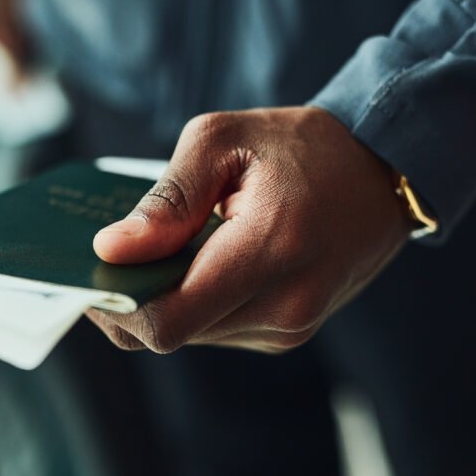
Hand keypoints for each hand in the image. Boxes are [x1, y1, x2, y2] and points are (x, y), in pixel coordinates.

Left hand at [87, 106, 410, 353]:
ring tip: (159, 249)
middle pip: (172, 333)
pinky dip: (194, 301)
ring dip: (163, 299)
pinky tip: (196, 260)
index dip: (116, 308)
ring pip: (192, 334)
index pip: (168, 322)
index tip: (87, 275)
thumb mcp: (225, 141)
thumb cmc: (302, 146)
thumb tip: (113, 250)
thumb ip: (167, 199)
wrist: (387, 171)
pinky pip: (218, 328)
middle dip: (131, 300)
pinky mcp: (290, 331)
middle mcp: (284, 306)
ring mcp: (291, 327)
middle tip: (112, 255)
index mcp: (269, 252)